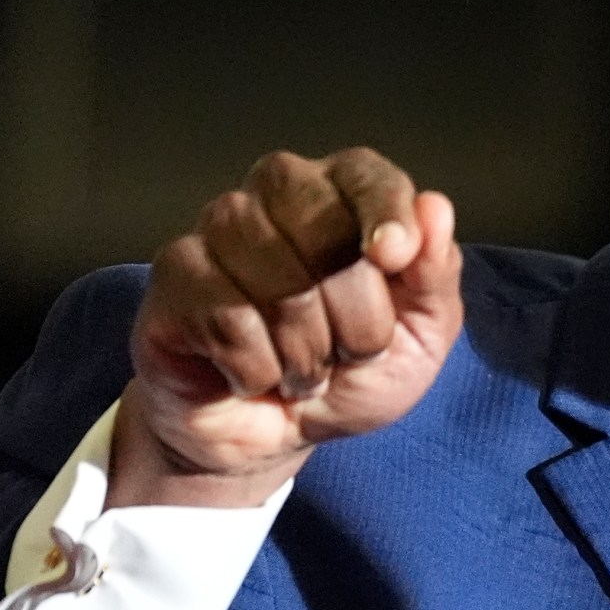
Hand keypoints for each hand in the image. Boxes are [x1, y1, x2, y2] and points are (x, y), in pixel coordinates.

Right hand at [110, 148, 463, 508]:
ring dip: (307, 354)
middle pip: (326, 233)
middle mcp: (277, 195)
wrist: (274, 434)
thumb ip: (434, 276)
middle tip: (348, 350)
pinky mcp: (174, 274)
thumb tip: (435, 207)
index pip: (366, 175)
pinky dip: (257, 370)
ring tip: (301, 367)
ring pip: (282, 286)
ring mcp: (219, 229)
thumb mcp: (419, 339)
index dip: (385, 212)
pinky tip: (251, 373)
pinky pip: (231, 322)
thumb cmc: (351, 374)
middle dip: (357, 317)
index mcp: (343, 194)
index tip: (395, 255)